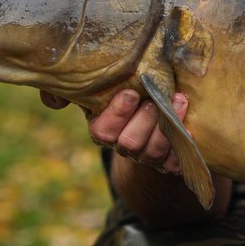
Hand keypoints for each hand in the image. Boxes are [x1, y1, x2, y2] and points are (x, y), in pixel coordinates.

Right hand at [39, 89, 186, 173]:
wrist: (159, 102)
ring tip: (179, 100)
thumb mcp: (99, 83)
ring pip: (153, 152)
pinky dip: (183, 147)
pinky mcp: (170, 159)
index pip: (102, 132)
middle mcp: (124, 145)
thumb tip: (53, 102)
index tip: (131, 93)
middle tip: (155, 99)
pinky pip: (176, 162)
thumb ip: (71, 86)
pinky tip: (191, 129)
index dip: (116, 115)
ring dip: (167, 127)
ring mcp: (148, 155)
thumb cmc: (127, 86)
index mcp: (104, 128)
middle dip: (144, 121)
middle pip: (129, 144)